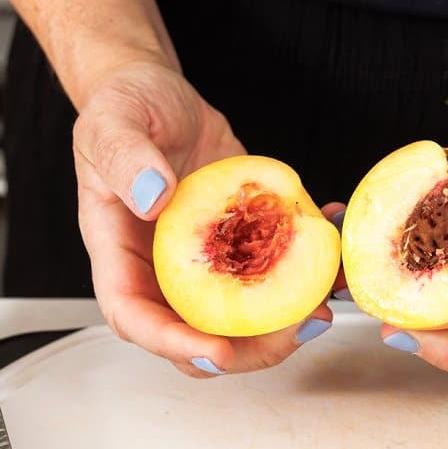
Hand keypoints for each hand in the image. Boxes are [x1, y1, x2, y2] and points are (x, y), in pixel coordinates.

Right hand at [72, 60, 338, 376]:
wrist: (158, 96)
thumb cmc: (123, 108)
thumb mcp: (113, 121)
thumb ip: (125, 158)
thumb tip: (152, 198)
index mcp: (119, 252)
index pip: (135, 318)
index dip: (174, 344)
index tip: (217, 352)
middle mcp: (162, 270)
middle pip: (197, 335)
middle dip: (250, 349)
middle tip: (300, 329)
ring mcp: (206, 262)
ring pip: (242, 318)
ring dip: (289, 321)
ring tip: (329, 301)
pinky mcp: (242, 244)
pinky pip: (273, 272)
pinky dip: (309, 270)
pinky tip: (334, 242)